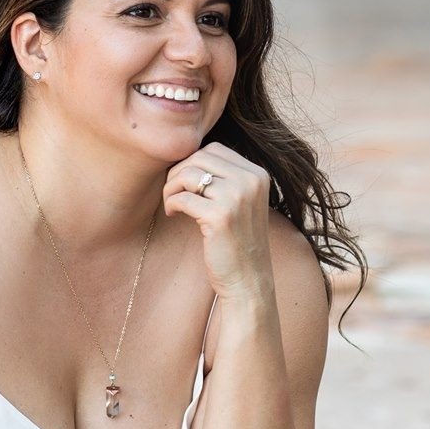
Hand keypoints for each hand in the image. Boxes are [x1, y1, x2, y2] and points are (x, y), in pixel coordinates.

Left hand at [162, 142, 272, 297]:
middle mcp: (251, 181)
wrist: (249, 279)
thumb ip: (225, 177)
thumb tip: (188, 155)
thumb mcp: (241, 201)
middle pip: (199, 157)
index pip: (214, 149)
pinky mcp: (220, 216)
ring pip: (188, 174)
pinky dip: (171, 204)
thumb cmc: (238, 240)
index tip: (185, 182)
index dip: (192, 161)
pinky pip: (183, 197)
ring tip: (172, 204)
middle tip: (173, 192)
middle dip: (178, 172)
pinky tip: (174, 214)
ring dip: (171, 187)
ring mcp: (237, 198)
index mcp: (258, 174)